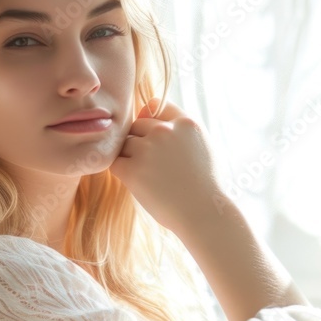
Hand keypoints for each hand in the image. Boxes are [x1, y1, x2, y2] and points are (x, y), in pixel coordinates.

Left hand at [108, 96, 224, 233]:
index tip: (155, 139)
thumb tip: (148, 110)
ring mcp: (147, 150)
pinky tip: (138, 182)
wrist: (204, 214)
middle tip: (153, 165)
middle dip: (141, 141)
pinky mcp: (133, 170)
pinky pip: (115, 162)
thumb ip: (180, 128)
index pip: (156, 106)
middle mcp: (165, 131)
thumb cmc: (205, 184)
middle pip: (137, 125)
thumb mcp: (203, 146)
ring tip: (148, 176)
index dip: (152, 121)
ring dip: (131, 157)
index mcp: (186, 123)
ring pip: (126, 143)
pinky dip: (122, 171)